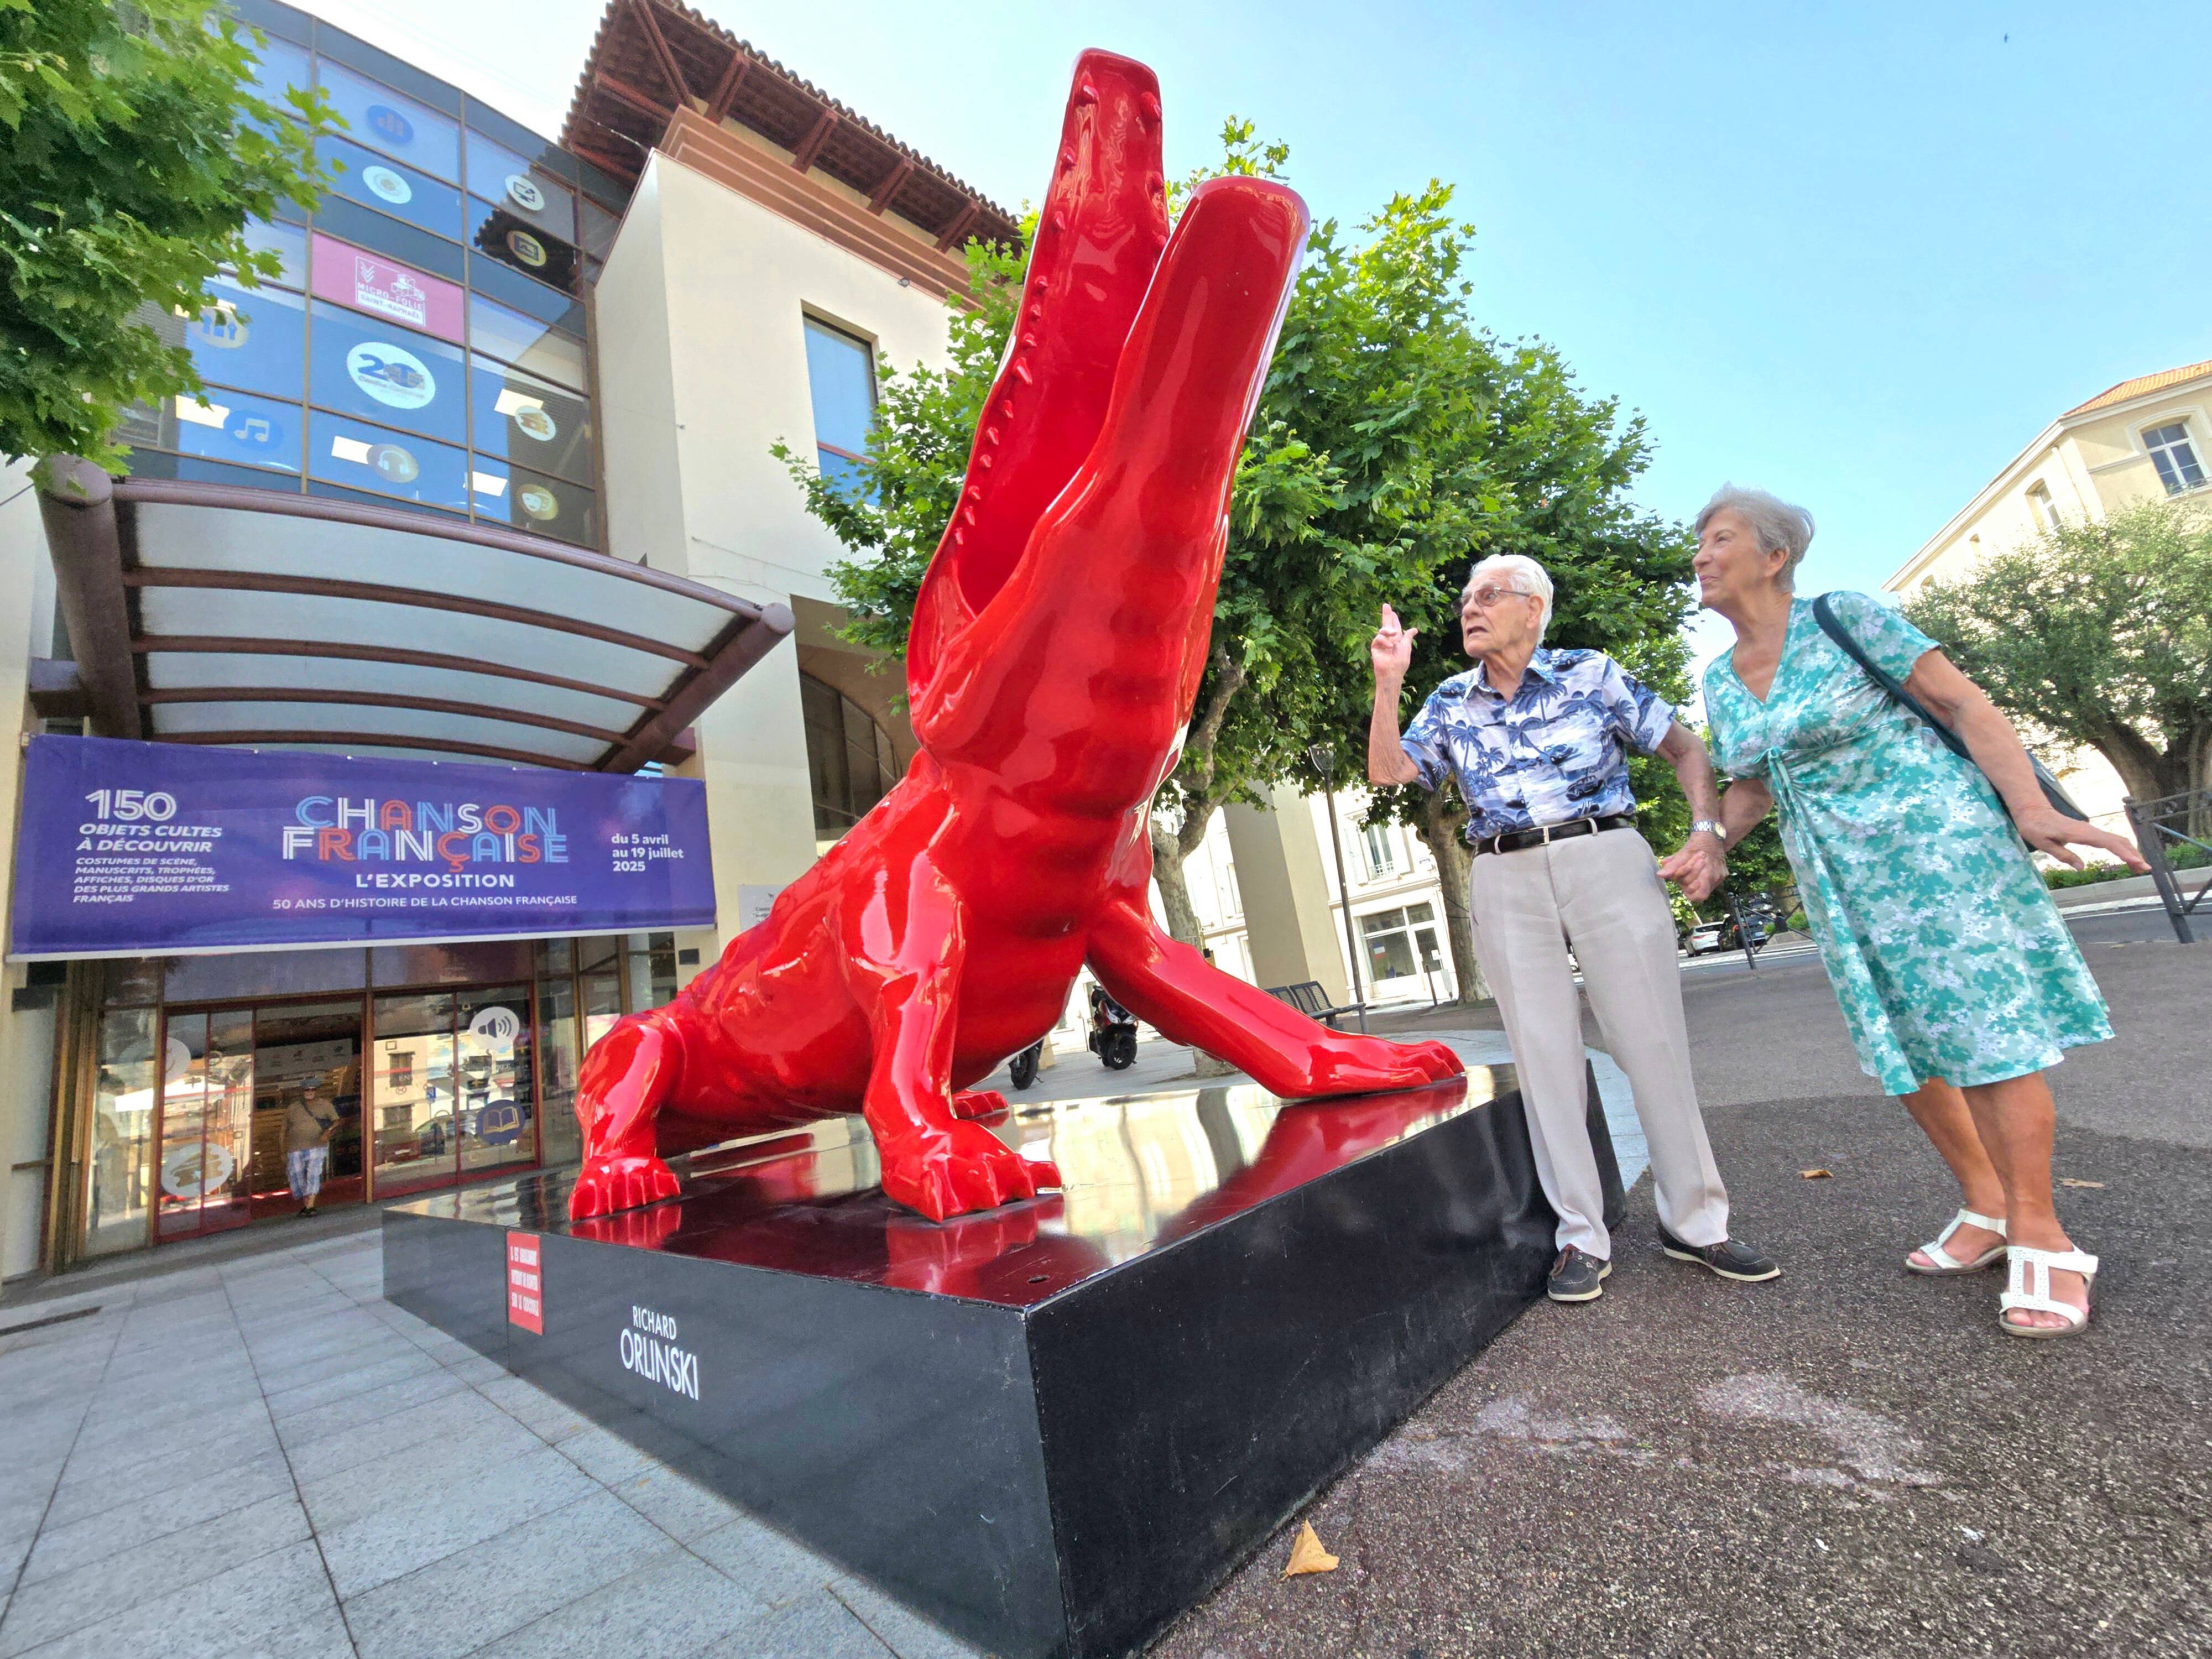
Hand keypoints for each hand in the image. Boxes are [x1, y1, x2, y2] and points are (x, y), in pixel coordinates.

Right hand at [1371, 604, 1415, 681]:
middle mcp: (1388, 639)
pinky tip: (1389, 646)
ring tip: (1394, 636)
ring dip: (1389, 631)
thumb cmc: (1400, 662)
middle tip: (1386, 605)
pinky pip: (1379, 638)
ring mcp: (1381, 642)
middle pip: (1387, 624)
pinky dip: (1385, 641)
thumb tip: (1415, 629)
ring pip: (1383, 630)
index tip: (1392, 611)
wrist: (1392, 672)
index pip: (1395, 626)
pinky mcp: (1375, 646)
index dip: (1394, 618)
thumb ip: (1408, 637)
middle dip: (1387, 615)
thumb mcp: (1406, 647)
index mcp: (1397, 639)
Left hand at [1657, 831, 1726, 901]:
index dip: (1688, 889)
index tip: (1683, 877)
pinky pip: (1709, 883)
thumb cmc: (1697, 844)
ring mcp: (1720, 878)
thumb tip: (1660, 875)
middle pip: (1698, 891)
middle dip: (1687, 881)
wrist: (1711, 836)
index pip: (1699, 896)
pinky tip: (1698, 867)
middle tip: (1686, 867)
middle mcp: (1716, 878)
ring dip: (1694, 879)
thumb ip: (1673, 866)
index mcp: (1709, 873)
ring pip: (1704, 888)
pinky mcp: (1722, 876)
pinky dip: (1701, 877)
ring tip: (1691, 866)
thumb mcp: (1683, 853)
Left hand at [2014, 807, 2149, 873]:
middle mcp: (2089, 830)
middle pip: (2118, 841)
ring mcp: (2090, 830)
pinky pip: (2109, 840)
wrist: (2033, 810)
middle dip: (2133, 854)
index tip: (2137, 862)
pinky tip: (2125, 857)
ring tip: (2139, 867)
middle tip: (2145, 869)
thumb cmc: (2035, 827)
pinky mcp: (2088, 832)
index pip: (2108, 843)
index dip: (2124, 853)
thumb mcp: (2044, 844)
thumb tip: (2081, 867)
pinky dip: (2121, 848)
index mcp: (2080, 833)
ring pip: (2116, 840)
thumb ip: (2063, 855)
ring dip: (2130, 852)